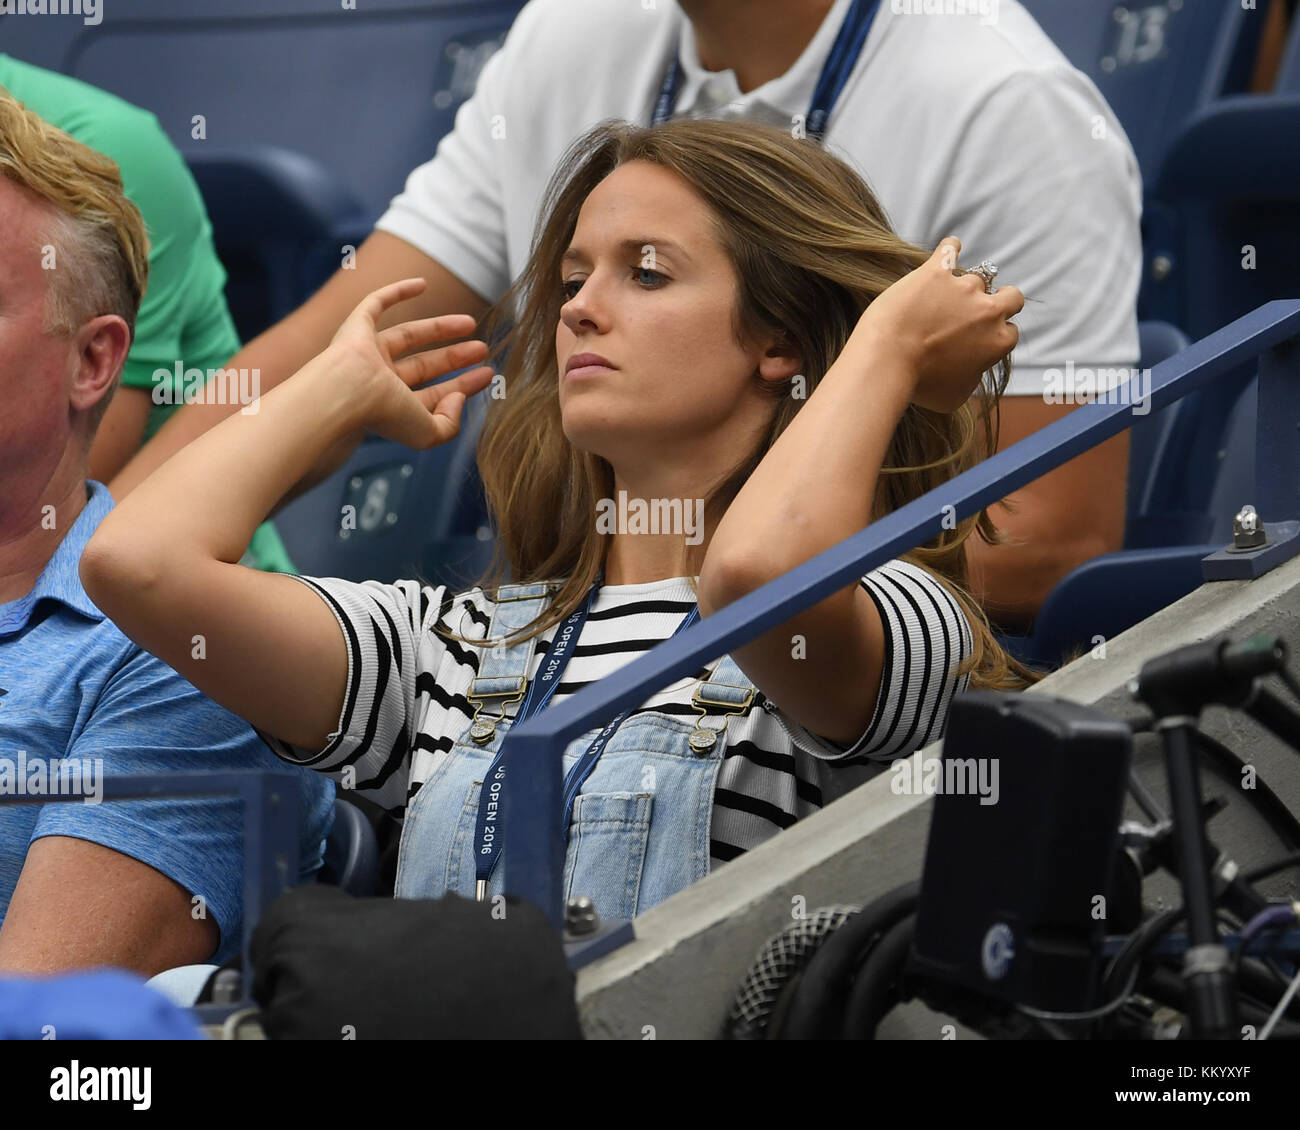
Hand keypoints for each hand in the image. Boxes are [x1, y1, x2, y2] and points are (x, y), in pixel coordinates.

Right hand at [321, 277, 495, 448]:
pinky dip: (396, 292)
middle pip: (423, 365)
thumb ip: (449, 423)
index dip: (462, 385)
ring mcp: (365, 354)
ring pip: (407, 336)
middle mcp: (377, 381)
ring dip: (439, 328)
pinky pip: (374, 304)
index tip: (488, 374)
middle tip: (482, 349)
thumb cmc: (385, 415)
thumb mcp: (428, 433)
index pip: (432, 395)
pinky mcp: (355, 327)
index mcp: (392, 407)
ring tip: (471, 323)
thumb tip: (458, 398)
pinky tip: (423, 284)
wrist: (347, 391)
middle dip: (454, 357)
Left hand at [854, 237, 1023, 413]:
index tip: (980, 338)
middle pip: (1012, 295)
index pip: (1010, 332)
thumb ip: (973, 377)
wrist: (887, 360)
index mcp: (998, 342)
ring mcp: (963, 287)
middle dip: (999, 301)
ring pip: (975, 278)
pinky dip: (950, 248)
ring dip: (962, 287)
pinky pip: (951, 248)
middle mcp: (988, 311)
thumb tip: (973, 371)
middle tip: (978, 309)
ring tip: (939, 297)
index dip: (996, 334)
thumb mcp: (955, 396)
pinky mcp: (936, 270)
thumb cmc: (918, 385)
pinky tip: (948, 249)